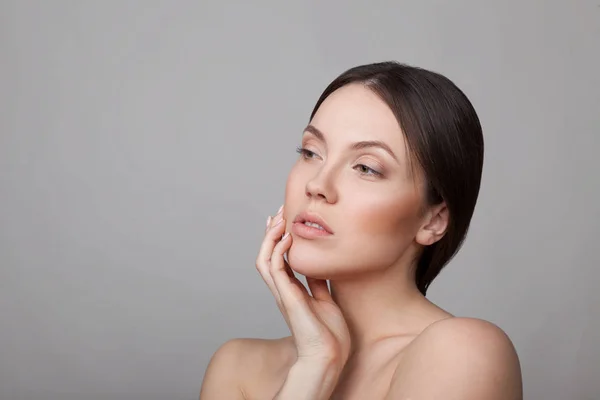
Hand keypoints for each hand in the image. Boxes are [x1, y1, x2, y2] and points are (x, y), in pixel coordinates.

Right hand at [256, 206, 350, 371]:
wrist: (328, 356)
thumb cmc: (329, 335)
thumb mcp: (325, 300)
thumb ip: (318, 283)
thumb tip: (319, 267)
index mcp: (291, 290)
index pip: (278, 258)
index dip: (278, 238)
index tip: (284, 218)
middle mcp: (283, 290)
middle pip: (266, 255)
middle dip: (271, 232)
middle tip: (279, 212)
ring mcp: (282, 294)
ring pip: (264, 259)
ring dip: (270, 237)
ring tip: (279, 219)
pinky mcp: (287, 297)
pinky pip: (275, 268)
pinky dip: (278, 250)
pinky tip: (287, 237)